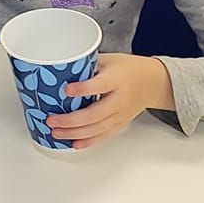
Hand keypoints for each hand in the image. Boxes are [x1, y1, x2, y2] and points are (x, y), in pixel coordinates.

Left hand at [49, 53, 171, 146]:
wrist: (152, 82)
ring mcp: (120, 114)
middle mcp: (120, 99)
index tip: (66, 90)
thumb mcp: (108, 59)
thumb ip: (86, 66)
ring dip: (75, 133)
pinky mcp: (120, 124)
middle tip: (52, 119)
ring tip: (56, 132)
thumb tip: (58, 69)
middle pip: (95, 114)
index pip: (100, 85)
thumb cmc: (127, 68)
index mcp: (117, 79)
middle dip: (71, 120)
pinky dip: (88, 141)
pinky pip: (104, 136)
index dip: (83, 89)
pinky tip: (74, 143)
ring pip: (98, 128)